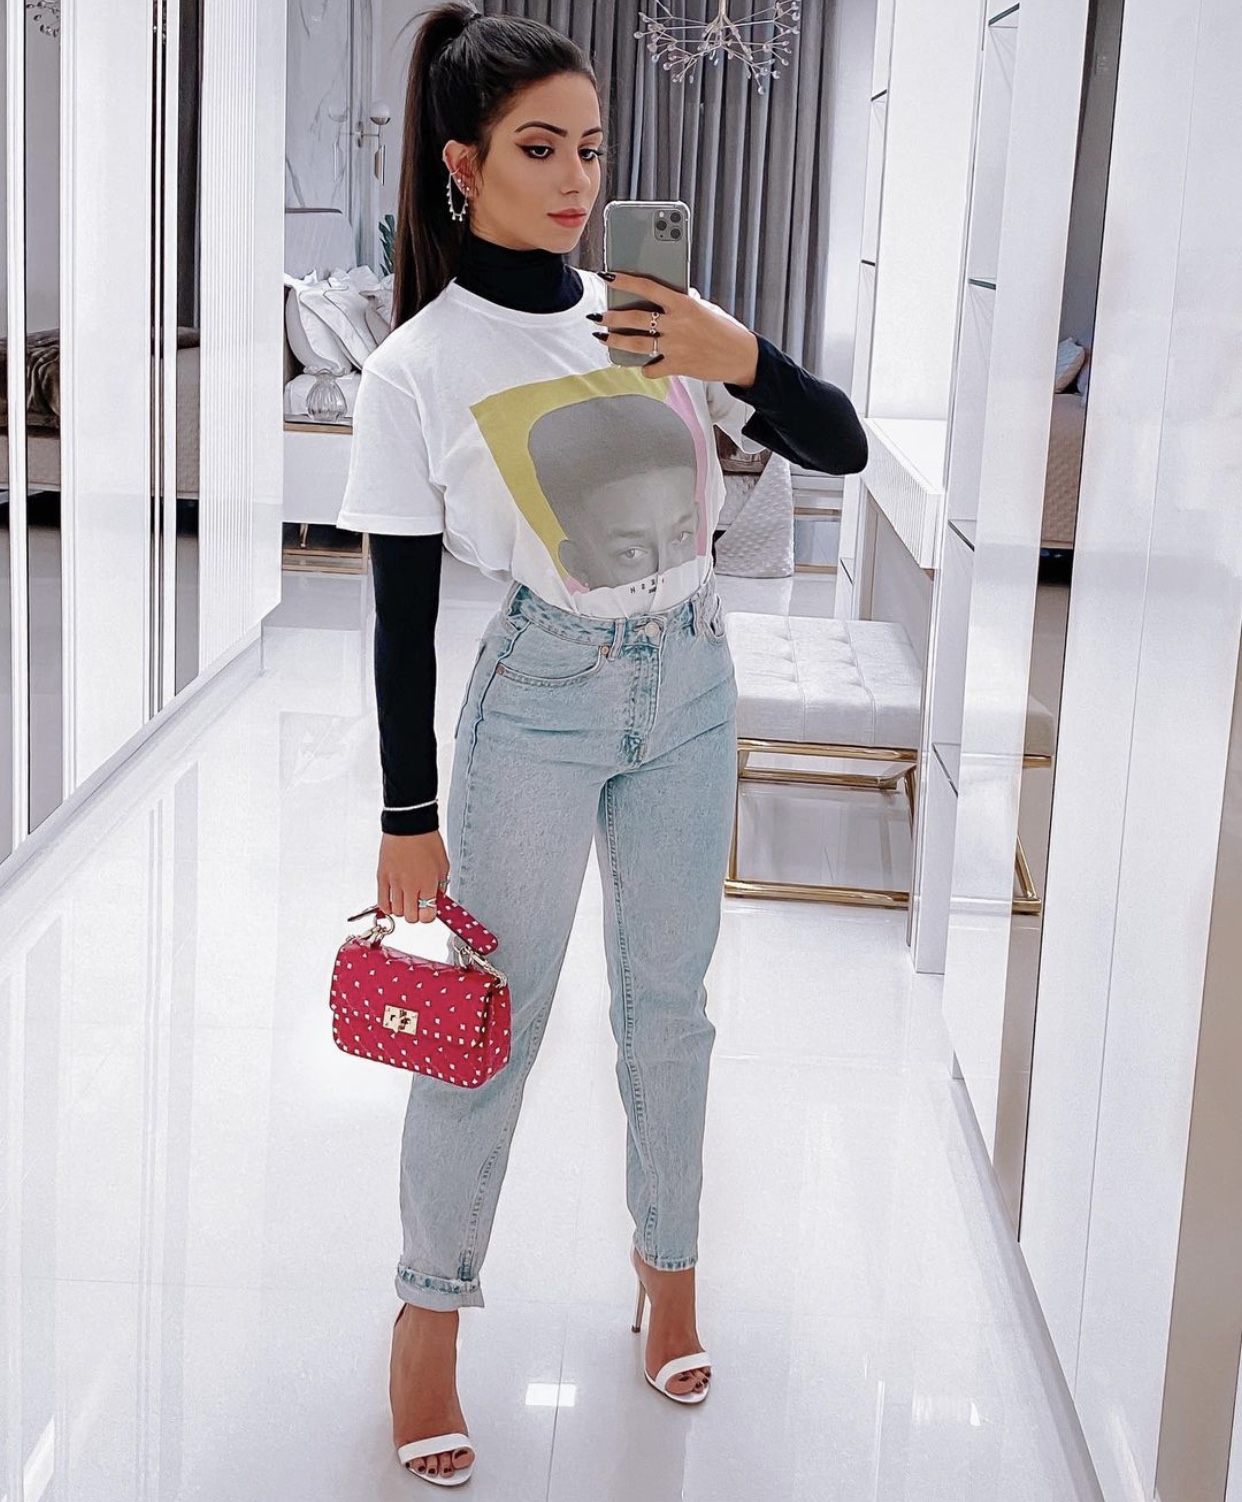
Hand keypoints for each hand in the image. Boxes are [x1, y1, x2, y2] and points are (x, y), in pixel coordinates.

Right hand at [377, 830, 449, 924]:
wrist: (409, 826)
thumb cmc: (427, 841)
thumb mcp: (443, 865)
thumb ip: (441, 885)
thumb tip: (438, 898)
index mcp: (428, 884)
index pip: (427, 915)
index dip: (429, 916)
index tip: (429, 911)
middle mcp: (410, 886)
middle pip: (411, 917)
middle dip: (416, 914)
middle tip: (418, 905)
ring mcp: (395, 883)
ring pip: (396, 912)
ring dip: (402, 909)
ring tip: (406, 900)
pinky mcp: (382, 877)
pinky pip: (382, 902)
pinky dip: (387, 907)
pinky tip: (393, 902)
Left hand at [593, 272, 759, 385]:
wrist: (741, 356)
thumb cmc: (723, 330)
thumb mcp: (704, 308)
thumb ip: (681, 304)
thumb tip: (662, 298)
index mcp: (683, 303)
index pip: (647, 286)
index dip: (624, 280)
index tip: (607, 275)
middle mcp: (677, 324)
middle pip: (635, 318)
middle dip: (612, 317)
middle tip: (599, 316)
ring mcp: (675, 346)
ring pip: (636, 344)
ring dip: (615, 341)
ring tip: (603, 338)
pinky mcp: (677, 366)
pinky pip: (651, 368)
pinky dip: (646, 367)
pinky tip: (644, 365)